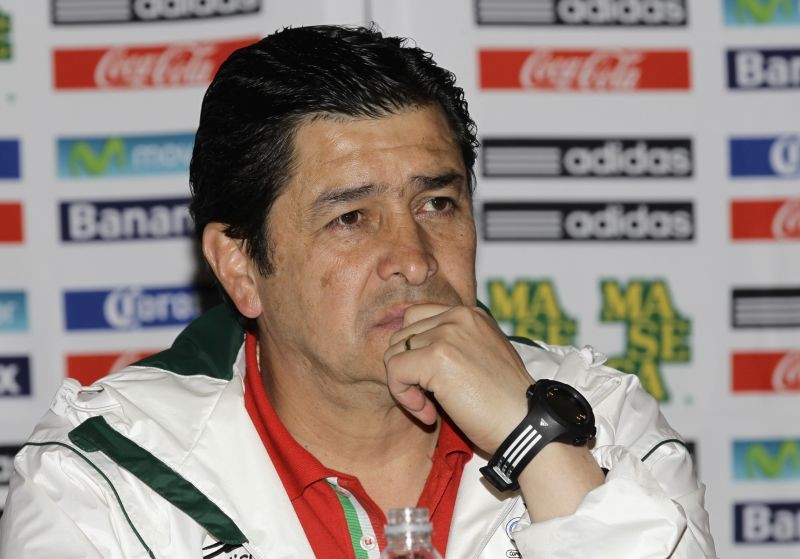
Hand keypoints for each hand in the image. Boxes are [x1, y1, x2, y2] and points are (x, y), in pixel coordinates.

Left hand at [384, 304, 532, 453]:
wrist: (525, 425)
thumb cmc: (504, 404)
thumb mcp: (480, 359)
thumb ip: (452, 347)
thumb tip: (409, 353)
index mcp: (470, 314)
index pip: (416, 319)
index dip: (414, 353)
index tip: (432, 383)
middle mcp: (459, 317)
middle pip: (402, 336)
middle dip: (407, 370)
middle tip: (429, 400)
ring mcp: (448, 334)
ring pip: (394, 354)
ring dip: (405, 386)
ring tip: (429, 408)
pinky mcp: (437, 357)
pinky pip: (394, 371)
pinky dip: (403, 397)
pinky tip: (428, 414)